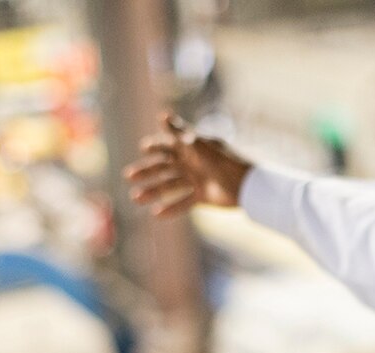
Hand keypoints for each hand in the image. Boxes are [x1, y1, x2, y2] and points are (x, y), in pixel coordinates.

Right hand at [124, 113, 252, 216]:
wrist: (245, 186)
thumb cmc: (223, 161)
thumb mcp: (198, 145)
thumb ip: (179, 132)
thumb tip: (161, 115)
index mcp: (191, 148)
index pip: (168, 144)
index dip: (155, 145)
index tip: (143, 148)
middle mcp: (191, 163)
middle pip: (164, 166)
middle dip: (147, 171)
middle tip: (129, 176)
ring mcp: (196, 180)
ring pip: (169, 186)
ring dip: (153, 191)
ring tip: (136, 198)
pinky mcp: (201, 197)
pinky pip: (182, 203)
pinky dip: (170, 209)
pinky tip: (156, 214)